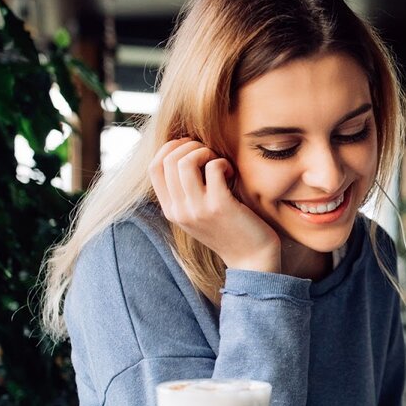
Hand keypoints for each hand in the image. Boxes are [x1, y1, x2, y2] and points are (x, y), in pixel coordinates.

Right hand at [149, 138, 281, 272]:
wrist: (252, 259)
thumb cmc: (229, 230)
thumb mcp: (197, 214)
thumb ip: (185, 192)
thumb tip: (182, 153)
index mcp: (171, 211)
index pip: (153, 168)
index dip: (169, 148)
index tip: (190, 147)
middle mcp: (179, 210)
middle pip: (169, 160)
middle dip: (190, 146)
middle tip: (209, 154)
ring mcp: (198, 209)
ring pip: (185, 162)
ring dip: (204, 152)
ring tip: (219, 163)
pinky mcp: (220, 206)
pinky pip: (213, 168)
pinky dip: (222, 163)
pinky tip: (231, 173)